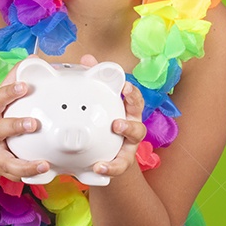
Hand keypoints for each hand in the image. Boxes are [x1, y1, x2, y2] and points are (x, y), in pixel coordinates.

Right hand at [0, 56, 49, 181]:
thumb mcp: (0, 101)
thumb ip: (14, 80)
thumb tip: (32, 58)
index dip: (8, 92)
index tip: (24, 86)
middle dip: (15, 126)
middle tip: (34, 123)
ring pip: (6, 162)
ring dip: (24, 163)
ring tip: (43, 163)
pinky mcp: (2, 170)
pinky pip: (15, 175)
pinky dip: (29, 176)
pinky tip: (45, 172)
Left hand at [78, 54, 146, 179]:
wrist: (102, 155)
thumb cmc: (101, 123)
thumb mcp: (98, 103)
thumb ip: (94, 82)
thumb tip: (87, 58)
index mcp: (126, 112)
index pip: (134, 101)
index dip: (132, 94)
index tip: (124, 88)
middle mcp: (131, 129)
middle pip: (139, 125)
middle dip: (130, 123)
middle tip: (117, 123)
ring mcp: (128, 147)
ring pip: (133, 145)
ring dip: (123, 144)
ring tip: (111, 144)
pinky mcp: (120, 163)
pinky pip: (118, 167)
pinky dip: (110, 167)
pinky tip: (98, 167)